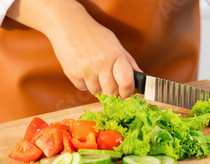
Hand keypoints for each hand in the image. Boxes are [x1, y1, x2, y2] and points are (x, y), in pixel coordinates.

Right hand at [6, 0, 140, 96]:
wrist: (68, 25)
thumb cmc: (93, 33)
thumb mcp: (115, 43)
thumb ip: (128, 62)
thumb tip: (140, 76)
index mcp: (115, 55)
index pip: (126, 83)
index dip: (128, 92)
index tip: (127, 93)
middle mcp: (101, 63)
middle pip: (112, 92)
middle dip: (114, 93)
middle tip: (112, 88)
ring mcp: (86, 69)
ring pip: (97, 92)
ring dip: (99, 88)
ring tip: (96, 73)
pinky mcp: (72, 74)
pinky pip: (83, 88)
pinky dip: (85, 84)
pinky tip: (85, 71)